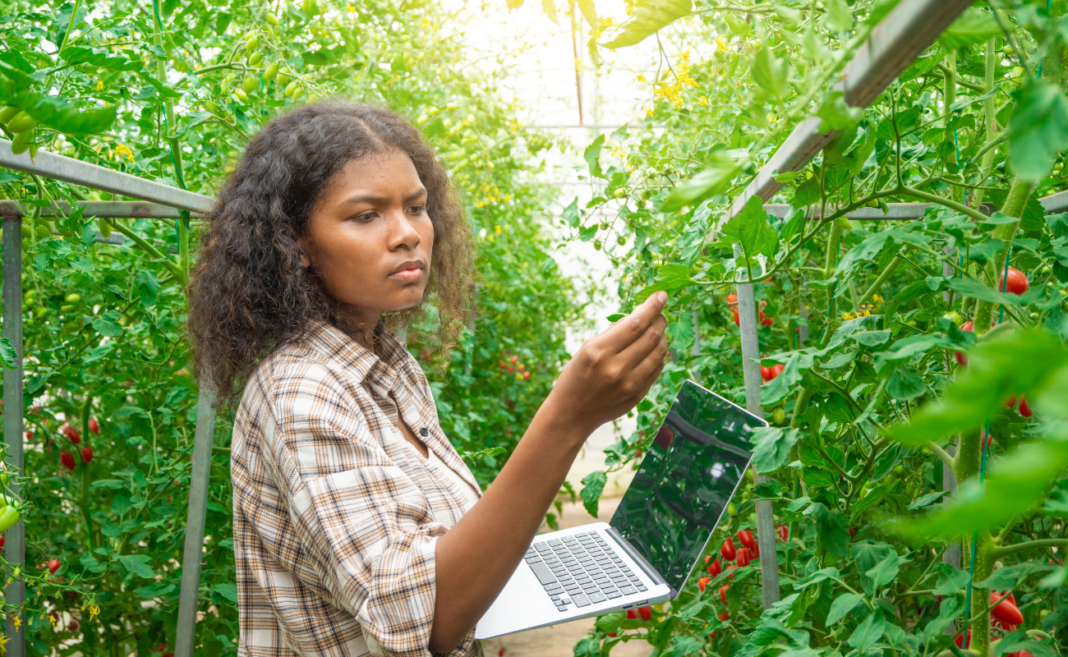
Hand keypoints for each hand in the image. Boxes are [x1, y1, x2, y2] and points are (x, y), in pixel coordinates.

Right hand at [548, 291, 669, 435]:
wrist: (572, 414)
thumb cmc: (576, 376)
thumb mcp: (586, 348)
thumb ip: (614, 333)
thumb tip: (640, 315)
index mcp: (599, 351)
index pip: (635, 323)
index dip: (652, 306)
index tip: (661, 295)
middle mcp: (617, 368)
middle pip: (651, 336)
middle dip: (660, 319)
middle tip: (660, 313)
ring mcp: (630, 384)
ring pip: (659, 352)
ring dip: (663, 336)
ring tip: (658, 330)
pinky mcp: (638, 395)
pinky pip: (657, 369)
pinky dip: (659, 355)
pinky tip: (653, 349)